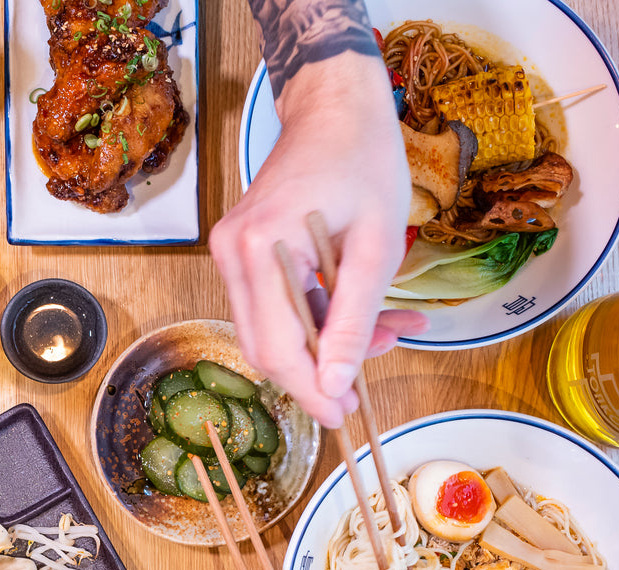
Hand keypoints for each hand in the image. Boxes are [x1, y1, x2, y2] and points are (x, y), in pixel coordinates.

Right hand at [210, 51, 425, 427]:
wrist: (335, 107)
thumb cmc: (363, 159)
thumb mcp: (377, 245)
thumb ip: (354, 318)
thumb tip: (334, 382)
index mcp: (258, 248)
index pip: (275, 347)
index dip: (309, 389)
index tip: (344, 414)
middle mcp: (231, 253)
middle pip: (265, 346)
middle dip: (320, 368)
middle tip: (373, 373)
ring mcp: (231, 253)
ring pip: (271, 330)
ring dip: (324, 343)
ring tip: (387, 330)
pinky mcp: (243, 253)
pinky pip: (273, 306)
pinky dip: (315, 318)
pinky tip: (358, 311)